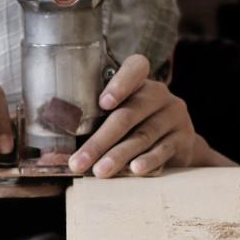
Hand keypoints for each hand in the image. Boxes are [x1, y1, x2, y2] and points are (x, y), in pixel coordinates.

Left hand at [68, 53, 199, 178]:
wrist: (177, 146)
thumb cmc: (134, 129)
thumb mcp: (120, 118)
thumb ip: (95, 127)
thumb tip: (55, 156)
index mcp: (139, 82)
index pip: (135, 69)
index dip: (120, 84)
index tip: (103, 103)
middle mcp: (158, 95)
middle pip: (128, 115)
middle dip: (101, 140)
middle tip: (80, 161)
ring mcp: (173, 115)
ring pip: (143, 135)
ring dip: (119, 155)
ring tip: (100, 171)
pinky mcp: (184, 138)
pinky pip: (164, 149)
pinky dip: (148, 161)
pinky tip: (134, 170)